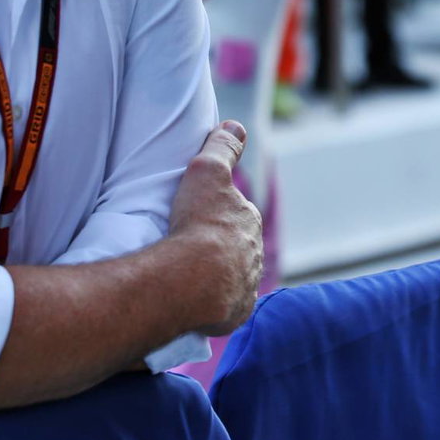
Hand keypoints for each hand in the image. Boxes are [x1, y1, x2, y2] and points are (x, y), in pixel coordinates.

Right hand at [167, 122, 262, 336]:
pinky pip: (224, 307)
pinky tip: (194, 303)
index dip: (218, 216)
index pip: (236, 216)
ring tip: (185, 277)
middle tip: (186, 249)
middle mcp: (254, 255)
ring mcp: (246, 287)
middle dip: (218, 248)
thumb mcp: (207, 171)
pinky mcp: (235, 314)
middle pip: (235, 249)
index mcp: (249, 223)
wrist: (192, 278)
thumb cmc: (199, 223)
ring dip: (214, 278)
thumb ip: (222, 146)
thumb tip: (234, 125)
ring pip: (231, 278)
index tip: (196, 219)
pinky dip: (213, 305)